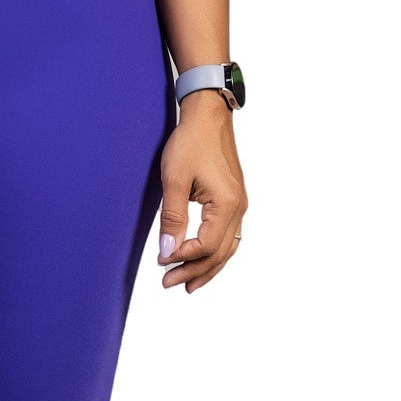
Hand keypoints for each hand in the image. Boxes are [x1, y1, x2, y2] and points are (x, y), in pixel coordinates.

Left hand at [157, 94, 246, 292]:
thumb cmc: (191, 142)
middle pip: (220, 253)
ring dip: (206, 267)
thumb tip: (167, 251)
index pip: (206, 246)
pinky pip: (228, 236)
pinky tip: (202, 260)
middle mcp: (239, 208)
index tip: (161, 261)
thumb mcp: (174, 179)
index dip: (183, 258)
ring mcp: (239, 205)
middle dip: (194, 272)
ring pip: (227, 248)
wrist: (208, 116)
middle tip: (169, 284)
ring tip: (187, 284)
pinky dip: (215, 253)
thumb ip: (172, 217)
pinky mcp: (234, 200)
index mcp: (227, 204)